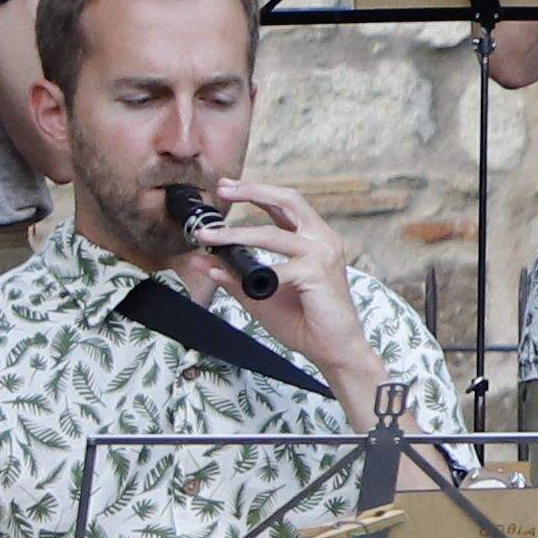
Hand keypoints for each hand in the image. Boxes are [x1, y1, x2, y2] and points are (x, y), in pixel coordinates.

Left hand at [200, 173, 365, 367]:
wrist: (333, 350)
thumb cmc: (305, 322)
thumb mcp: (261, 296)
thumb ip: (236, 276)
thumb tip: (203, 263)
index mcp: (314, 240)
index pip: (285, 205)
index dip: (255, 192)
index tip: (226, 187)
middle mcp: (322, 240)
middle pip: (288, 200)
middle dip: (252, 191)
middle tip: (222, 190)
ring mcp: (323, 255)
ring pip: (273, 233)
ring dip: (236, 233)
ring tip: (210, 237)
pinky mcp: (318, 274)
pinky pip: (277, 269)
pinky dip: (255, 277)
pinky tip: (244, 283)